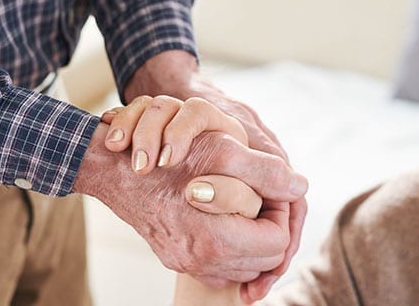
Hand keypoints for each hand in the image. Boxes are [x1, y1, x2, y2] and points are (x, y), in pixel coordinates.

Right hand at [123, 50, 307, 297]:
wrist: (118, 168)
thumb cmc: (170, 153)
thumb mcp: (225, 150)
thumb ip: (269, 172)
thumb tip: (300, 187)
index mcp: (215, 238)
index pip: (276, 243)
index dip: (279, 215)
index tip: (267, 192)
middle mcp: (199, 260)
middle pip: (262, 260)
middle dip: (267, 229)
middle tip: (256, 198)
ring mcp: (185, 263)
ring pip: (244, 267)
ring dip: (250, 238)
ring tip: (239, 205)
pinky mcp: (176, 261)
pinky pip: (220, 267)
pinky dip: (230, 246)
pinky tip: (224, 218)